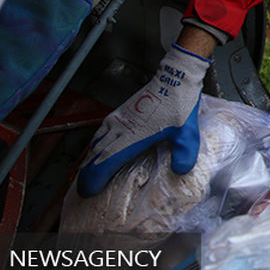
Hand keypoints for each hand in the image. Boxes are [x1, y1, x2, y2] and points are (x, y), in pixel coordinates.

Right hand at [76, 43, 209, 196]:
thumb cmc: (179, 104)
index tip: (88, 192)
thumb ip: (184, 154)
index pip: (106, 161)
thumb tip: (180, 171)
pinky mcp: (121, 112)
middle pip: (96, 154)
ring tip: (85, 172)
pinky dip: (95, 144)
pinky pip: (101, 131)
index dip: (95, 178)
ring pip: (96, 142)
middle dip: (87, 173)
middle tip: (82, 189)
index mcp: (132, 136)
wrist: (174, 77)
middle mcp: (120, 128)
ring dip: (89, 158)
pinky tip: (96, 147)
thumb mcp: (186, 133)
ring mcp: (119, 118)